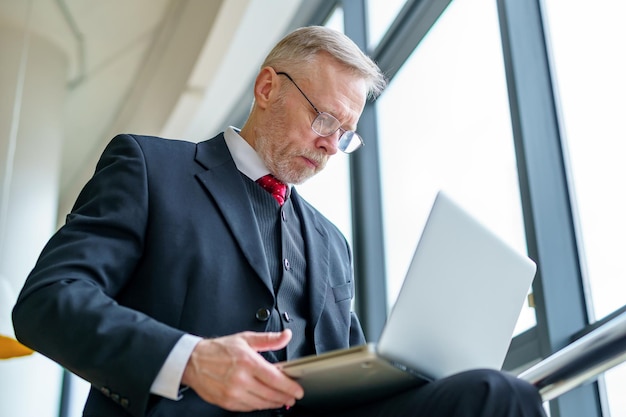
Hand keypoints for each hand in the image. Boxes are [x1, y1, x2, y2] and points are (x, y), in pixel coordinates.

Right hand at [181, 329, 303, 410]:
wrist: (193, 361)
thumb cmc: (218, 350)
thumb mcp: (245, 339)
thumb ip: (268, 339)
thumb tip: (286, 336)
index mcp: (247, 362)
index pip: (275, 378)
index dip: (289, 387)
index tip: (298, 390)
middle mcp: (240, 379)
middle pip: (270, 394)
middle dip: (285, 397)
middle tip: (293, 396)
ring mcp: (233, 393)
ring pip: (261, 403)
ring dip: (274, 403)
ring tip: (282, 399)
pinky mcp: (227, 402)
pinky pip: (248, 408)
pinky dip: (259, 406)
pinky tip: (265, 401)